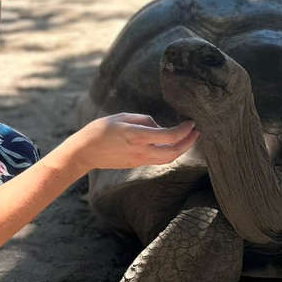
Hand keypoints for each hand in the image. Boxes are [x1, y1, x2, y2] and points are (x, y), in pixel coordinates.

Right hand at [63, 114, 197, 174]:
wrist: (85, 152)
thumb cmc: (101, 130)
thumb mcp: (122, 117)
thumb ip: (144, 120)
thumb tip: (158, 126)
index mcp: (137, 136)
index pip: (169, 136)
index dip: (184, 130)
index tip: (191, 122)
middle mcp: (141, 151)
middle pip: (173, 152)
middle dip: (188, 143)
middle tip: (197, 132)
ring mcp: (139, 160)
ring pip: (167, 159)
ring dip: (181, 149)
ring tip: (189, 138)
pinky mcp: (136, 164)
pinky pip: (158, 160)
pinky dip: (169, 152)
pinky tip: (172, 144)